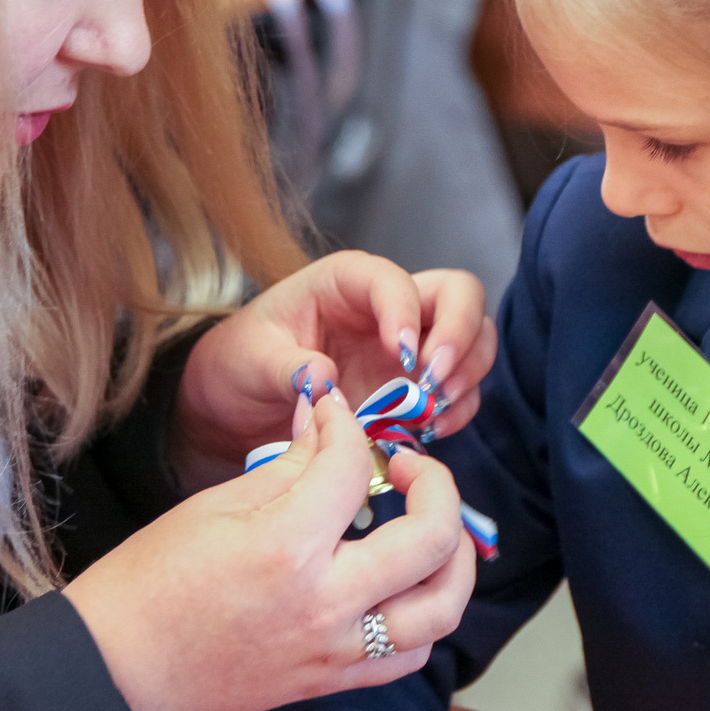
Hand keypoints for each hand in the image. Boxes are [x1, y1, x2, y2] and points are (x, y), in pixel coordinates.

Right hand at [65, 389, 475, 710]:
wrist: (116, 671)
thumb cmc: (149, 583)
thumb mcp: (214, 506)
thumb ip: (289, 466)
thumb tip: (330, 426)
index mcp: (286, 548)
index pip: (352, 467)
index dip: (346, 425)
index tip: (332, 414)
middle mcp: (326, 604)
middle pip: (432, 539)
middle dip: (437, 484)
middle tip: (409, 465)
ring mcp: (335, 651)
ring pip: (442, 607)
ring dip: (452, 557)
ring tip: (428, 524)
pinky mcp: (332, 681)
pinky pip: (412, 654)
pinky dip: (425, 613)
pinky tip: (404, 581)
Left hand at [176, 253, 496, 487]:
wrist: (235, 406)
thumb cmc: (240, 363)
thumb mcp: (250, 359)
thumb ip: (286, 366)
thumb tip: (324, 379)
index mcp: (347, 281)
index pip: (395, 281)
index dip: (406, 314)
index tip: (402, 357)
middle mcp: (389, 307)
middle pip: (460, 295)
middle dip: (460, 335)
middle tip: (435, 380)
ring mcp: (410, 348)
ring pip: (474, 340)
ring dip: (466, 375)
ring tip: (435, 410)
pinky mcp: (416, 389)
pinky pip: (461, 391)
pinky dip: (459, 410)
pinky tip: (430, 430)